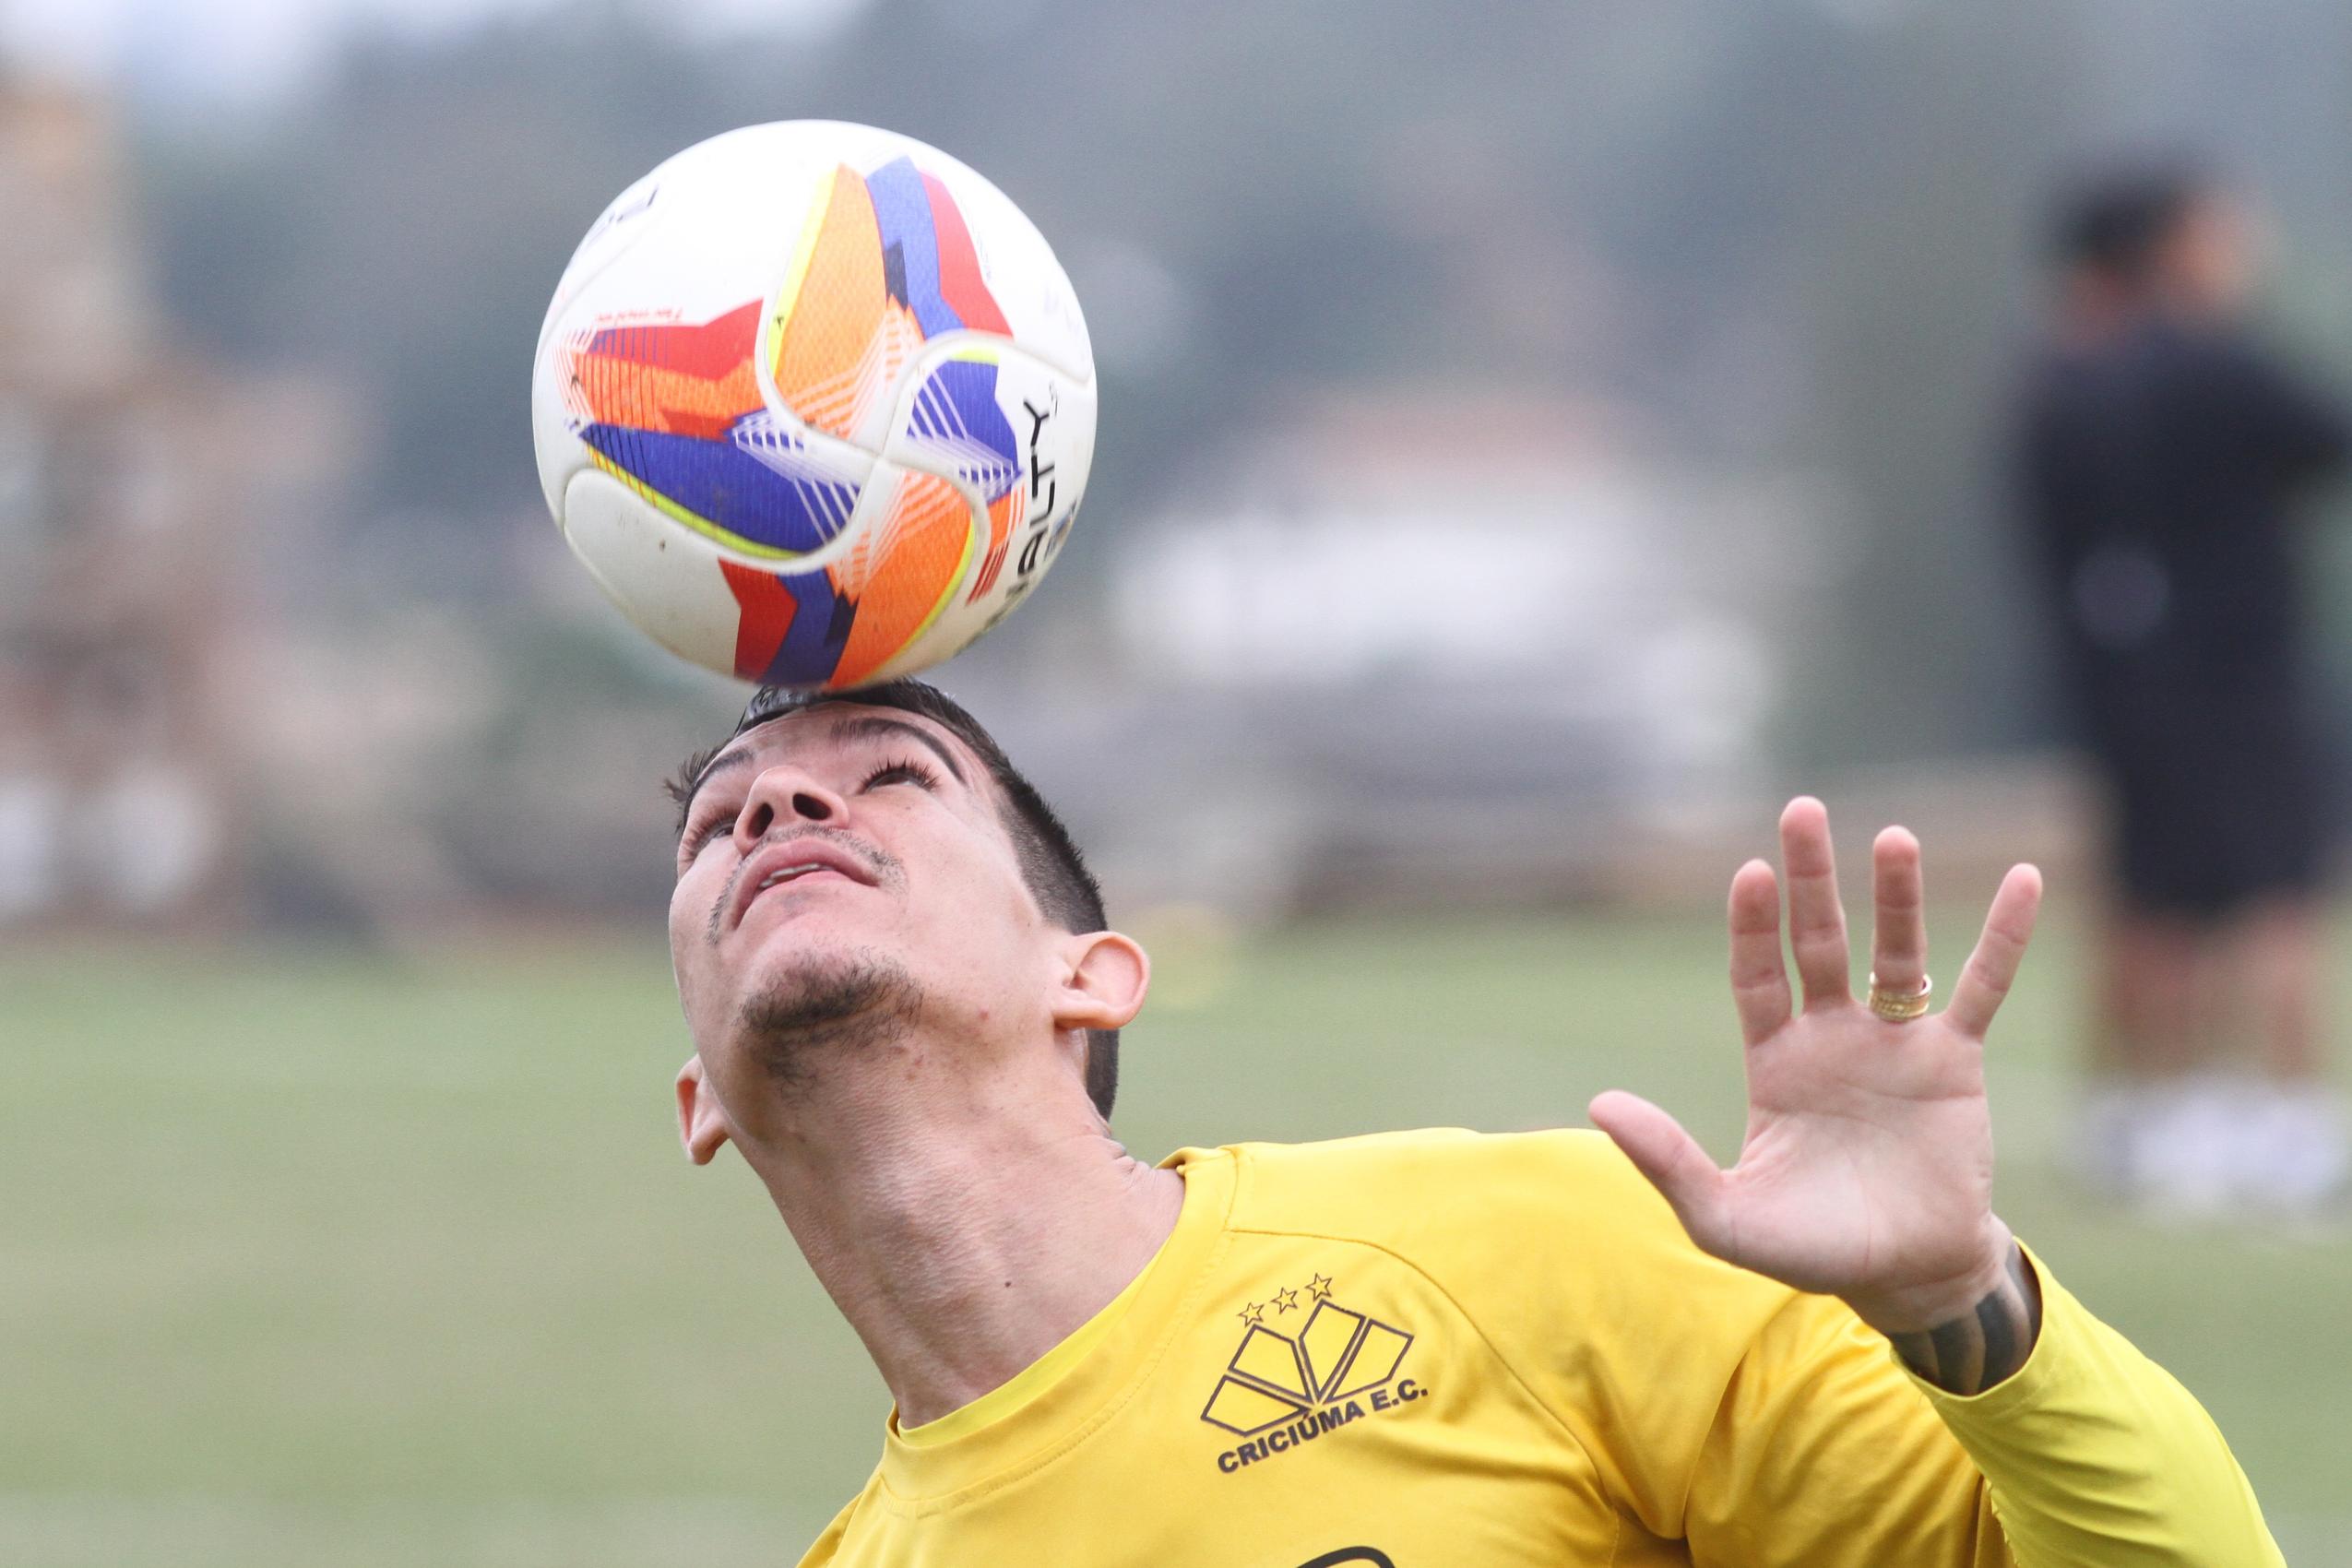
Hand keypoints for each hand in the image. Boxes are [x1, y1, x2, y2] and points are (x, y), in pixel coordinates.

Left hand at [1589, 798, 2042, 1341]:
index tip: (1750, 874)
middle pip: (1818, 941)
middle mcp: (1831, 1037)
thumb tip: (1600, 1104)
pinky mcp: (1955, 1063)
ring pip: (1895, 954)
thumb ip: (1668, 1162)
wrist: (1905, 1278)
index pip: (1757, 975)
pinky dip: (2002, 937)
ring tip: (1895, 837)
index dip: (1754, 927)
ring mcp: (1894, 1045)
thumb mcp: (1727, 1216)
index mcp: (1775, 1061)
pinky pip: (1982, 988)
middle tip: (1802, 810)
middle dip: (1810, 879)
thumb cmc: (1812, 1249)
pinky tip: (2023, 879)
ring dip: (1896, 896)